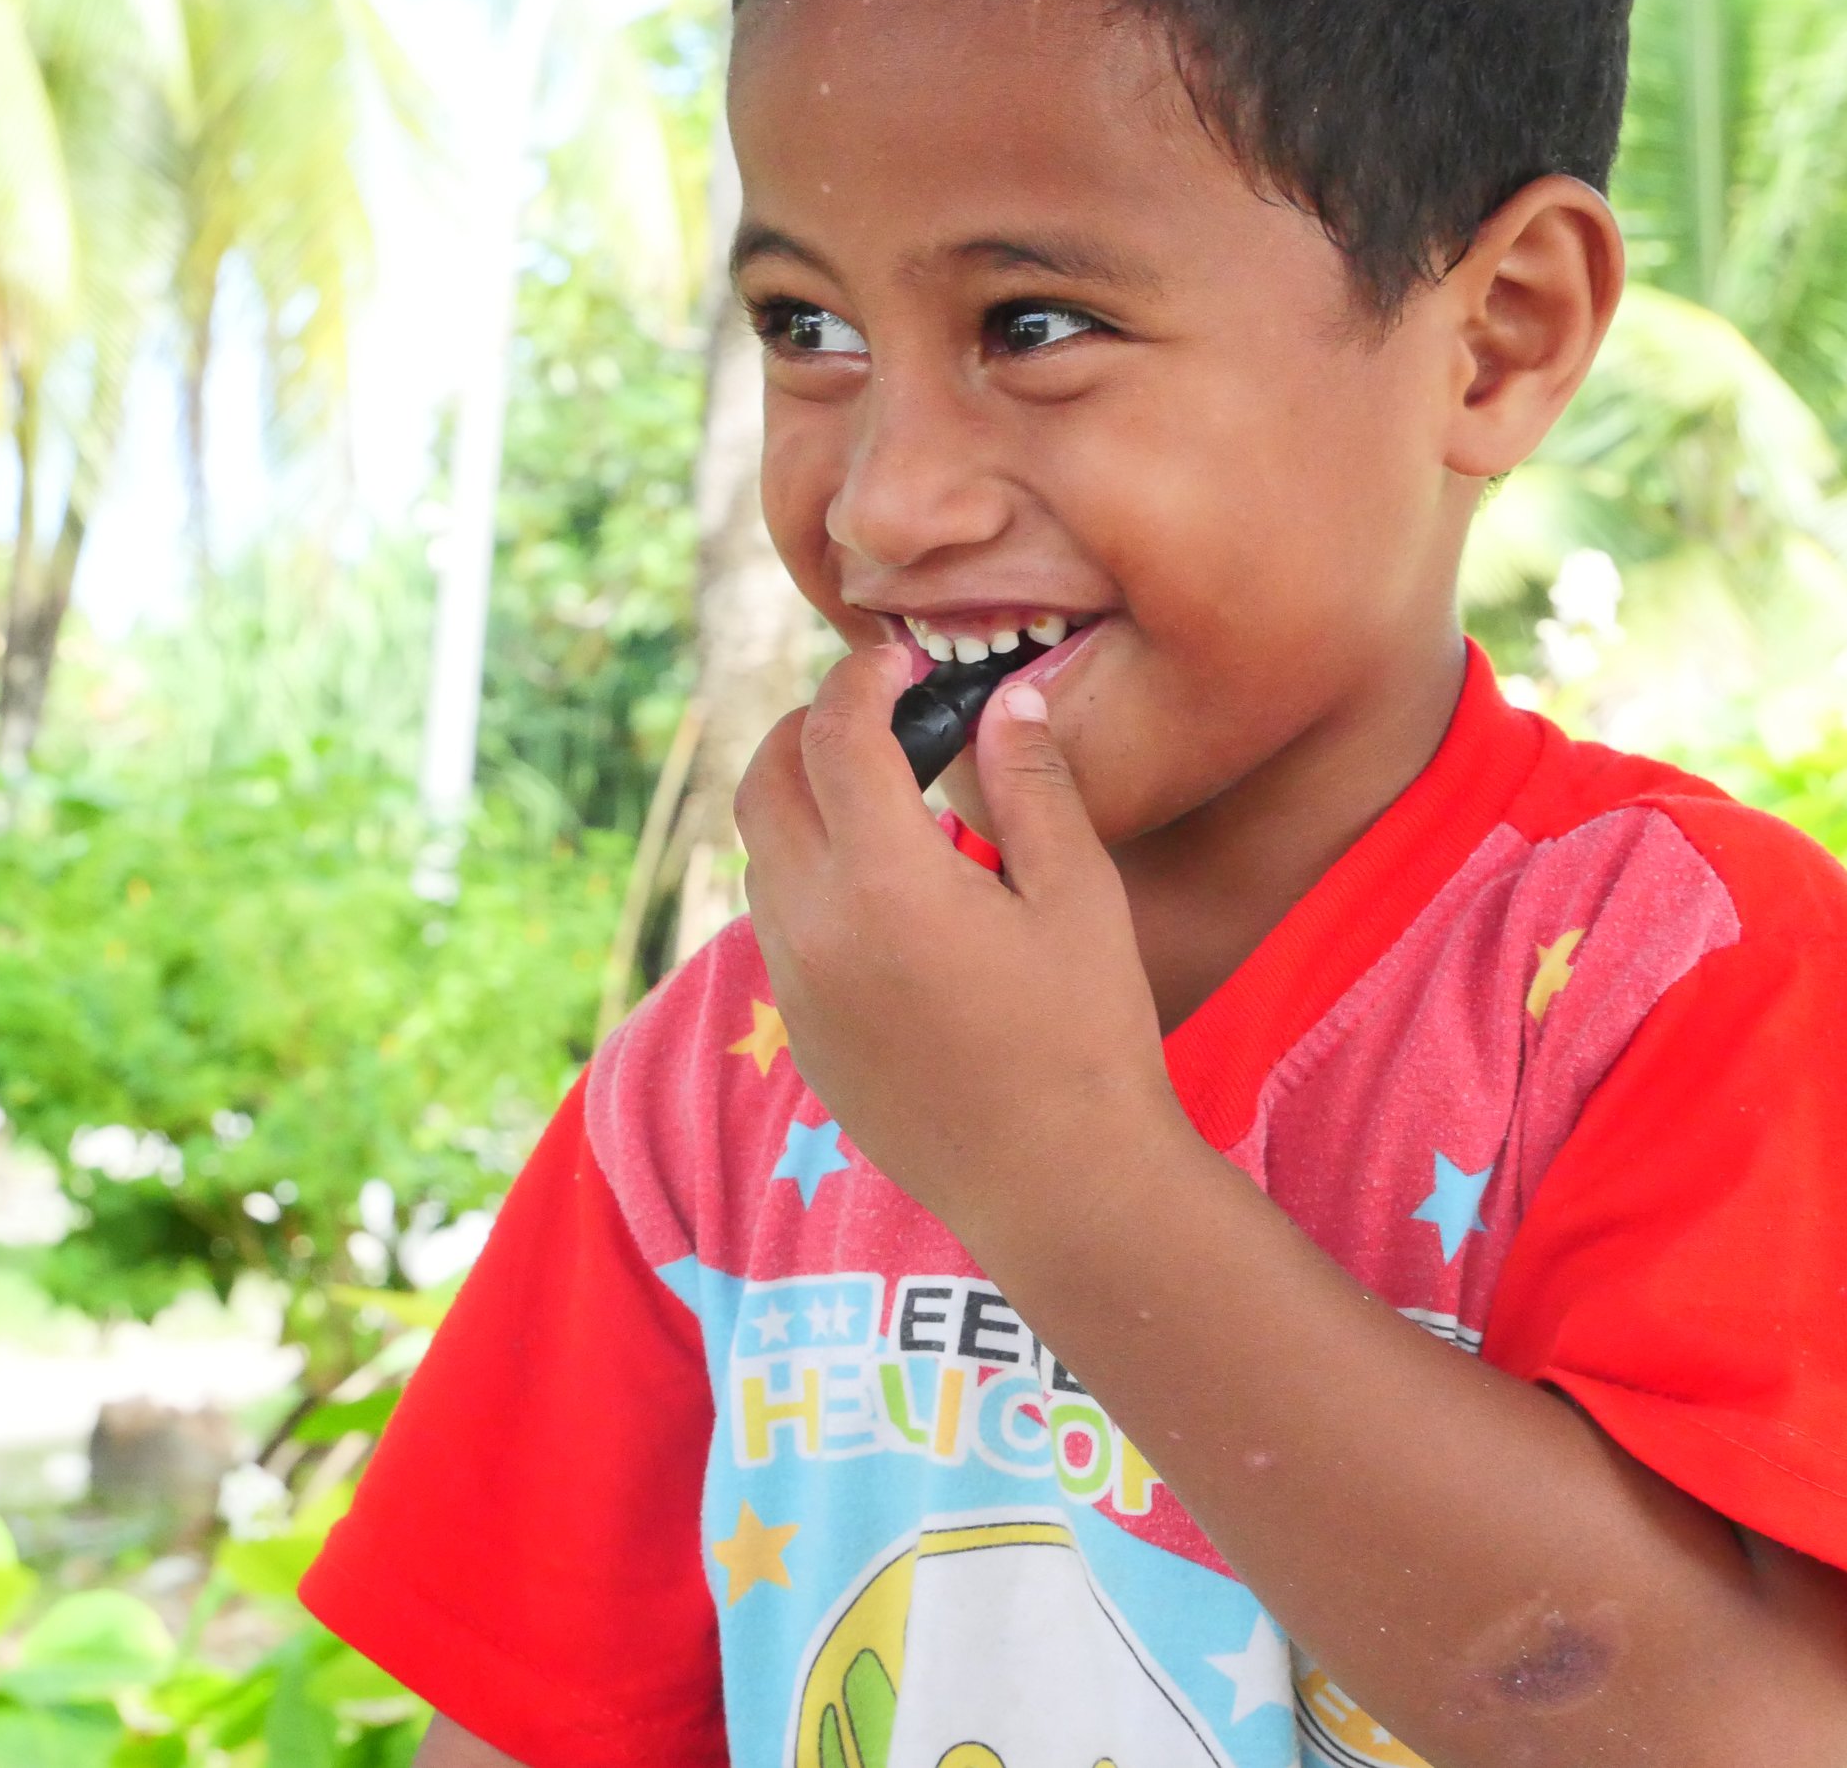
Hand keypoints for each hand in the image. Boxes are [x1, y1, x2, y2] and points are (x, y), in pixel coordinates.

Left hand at [734, 645, 1175, 1224]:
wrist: (1059, 1186)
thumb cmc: (1087, 1037)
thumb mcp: (1077, 896)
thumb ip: (1032, 785)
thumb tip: (1007, 702)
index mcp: (884, 880)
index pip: (835, 736)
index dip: (860, 679)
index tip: (897, 661)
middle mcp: (815, 928)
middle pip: (763, 784)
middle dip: (808, 730)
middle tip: (875, 717)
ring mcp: (797, 988)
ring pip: (760, 857)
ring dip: (801, 807)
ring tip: (881, 801)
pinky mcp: (801, 1036)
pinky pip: (777, 928)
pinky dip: (807, 881)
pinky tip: (883, 895)